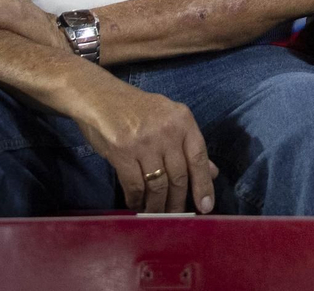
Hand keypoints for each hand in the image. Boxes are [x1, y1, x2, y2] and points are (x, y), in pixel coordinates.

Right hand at [72, 77, 217, 212]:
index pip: (199, 158)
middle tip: (176, 216)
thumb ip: (189, 145)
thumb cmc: (138, 109)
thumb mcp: (169, 119)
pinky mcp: (122, 152)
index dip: (204, 185)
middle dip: (178, 201)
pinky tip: (136, 206)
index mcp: (184, 121)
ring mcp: (145, 142)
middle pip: (179, 176)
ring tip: (157, 215)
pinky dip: (137, 200)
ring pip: (158, 185)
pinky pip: (135, 185)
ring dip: (158, 205)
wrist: (100, 97)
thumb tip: (213, 171)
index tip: (206, 207)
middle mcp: (168, 131)